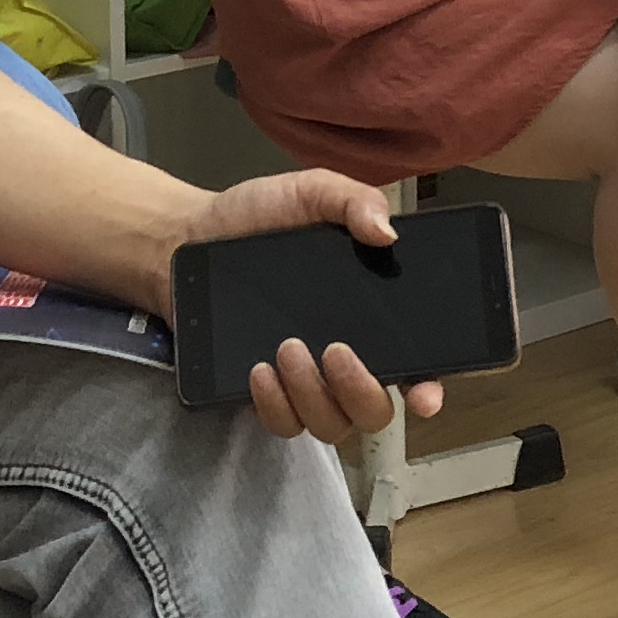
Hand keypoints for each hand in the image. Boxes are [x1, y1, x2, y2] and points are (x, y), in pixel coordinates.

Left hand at [187, 176, 451, 443]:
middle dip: (361, 389)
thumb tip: (387, 231)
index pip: (417, 364)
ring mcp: (307, 383)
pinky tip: (258, 369)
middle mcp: (345, 359)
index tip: (423, 394)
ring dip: (313, 394)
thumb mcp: (310, 193)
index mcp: (371, 314)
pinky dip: (275, 404)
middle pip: (376, 410)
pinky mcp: (266, 397)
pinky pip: (284, 425)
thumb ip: (352, 201)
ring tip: (286, 347)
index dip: (429, 388)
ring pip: (332, 424)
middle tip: (334, 349)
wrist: (189, 239)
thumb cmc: (258, 217)